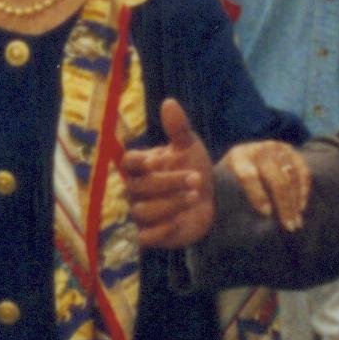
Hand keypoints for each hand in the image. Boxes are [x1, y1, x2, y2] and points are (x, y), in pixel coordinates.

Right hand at [119, 99, 218, 246]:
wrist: (210, 201)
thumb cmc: (193, 169)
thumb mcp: (190, 147)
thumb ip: (178, 128)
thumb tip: (169, 102)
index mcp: (141, 166)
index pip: (128, 163)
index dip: (138, 163)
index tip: (156, 161)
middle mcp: (134, 189)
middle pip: (139, 187)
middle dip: (169, 182)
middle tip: (196, 178)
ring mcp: (139, 212)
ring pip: (143, 211)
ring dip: (170, 203)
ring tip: (195, 195)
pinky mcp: (148, 235)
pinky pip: (145, 236)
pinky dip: (161, 230)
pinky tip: (179, 221)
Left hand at [226, 140, 310, 229]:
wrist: (243, 156)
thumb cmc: (231, 180)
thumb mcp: (224, 185)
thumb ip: (228, 198)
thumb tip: (233, 220)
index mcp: (237, 157)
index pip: (248, 176)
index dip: (258, 196)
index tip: (266, 214)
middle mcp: (257, 150)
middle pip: (276, 180)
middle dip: (284, 206)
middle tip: (288, 227)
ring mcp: (276, 148)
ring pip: (291, 178)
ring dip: (296, 202)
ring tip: (296, 222)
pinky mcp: (290, 151)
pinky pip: (303, 171)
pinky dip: (304, 191)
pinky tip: (301, 208)